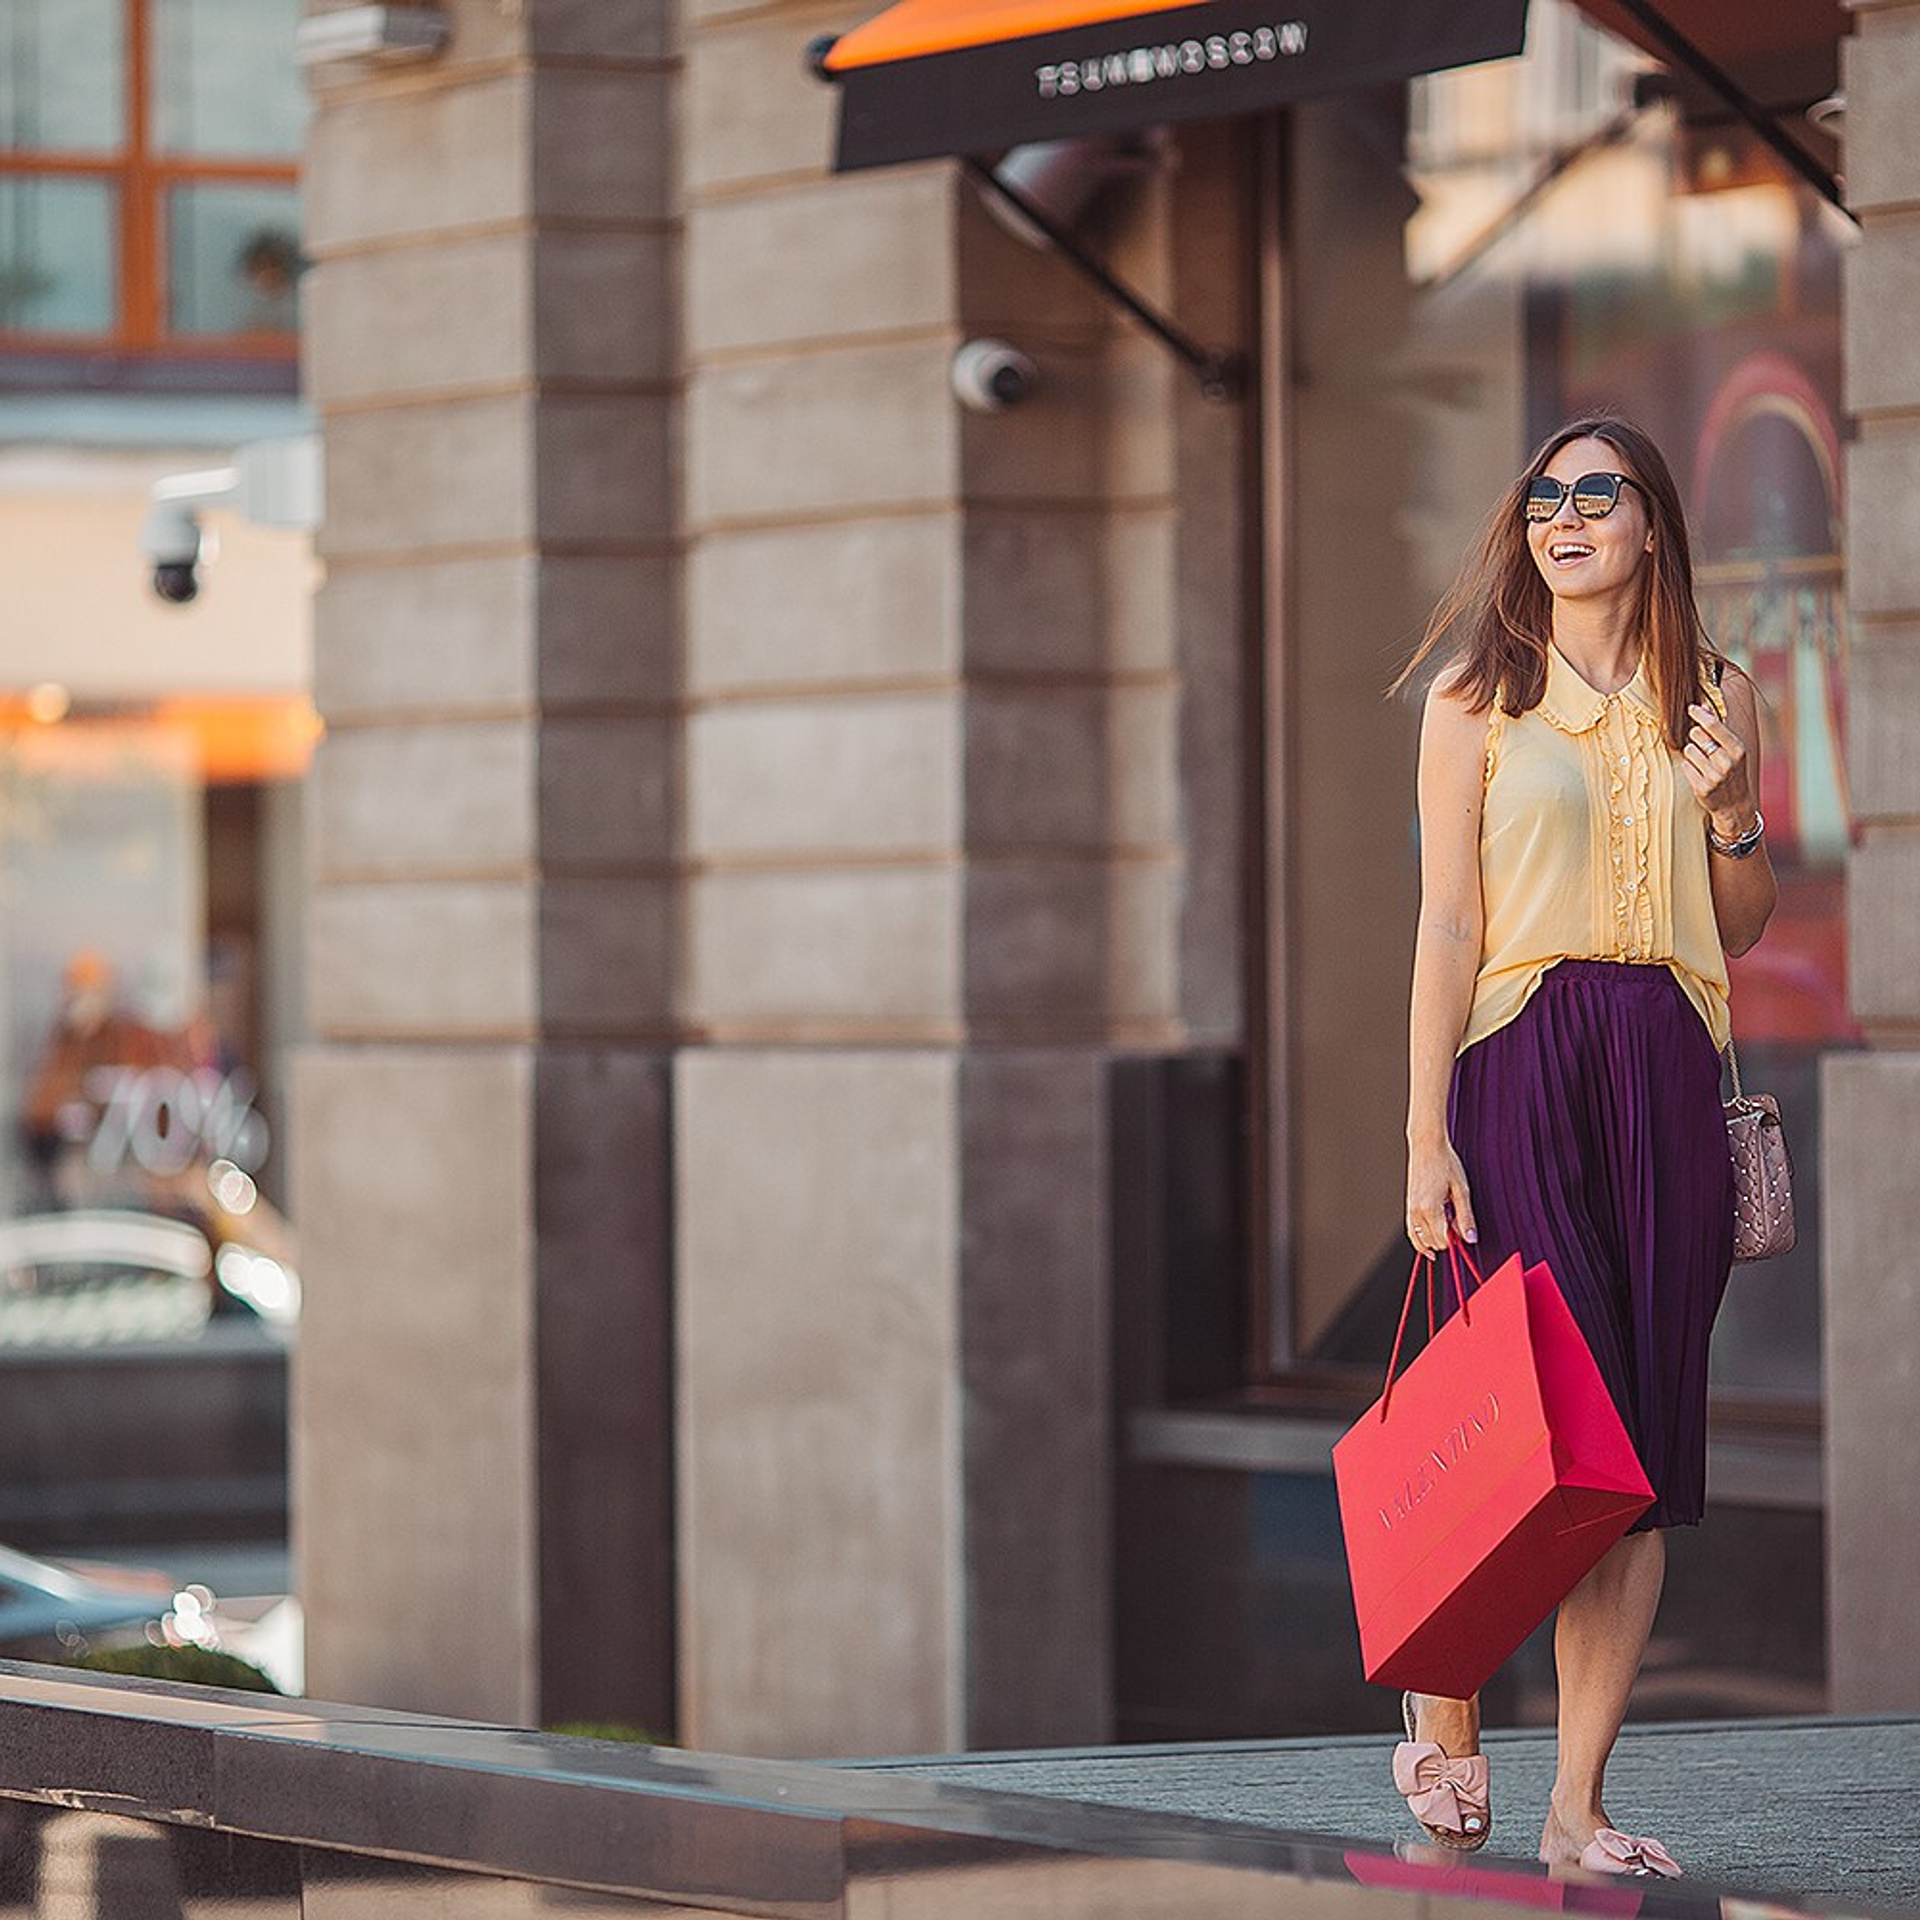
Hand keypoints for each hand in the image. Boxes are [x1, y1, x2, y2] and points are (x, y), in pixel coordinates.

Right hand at [1406, 1138, 1475, 1255]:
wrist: (1427, 1146)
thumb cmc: (1445, 1163)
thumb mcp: (1461, 1190)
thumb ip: (1465, 1217)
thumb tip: (1470, 1238)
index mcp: (1430, 1209)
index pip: (1442, 1240)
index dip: (1455, 1240)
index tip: (1463, 1230)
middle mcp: (1416, 1211)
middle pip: (1432, 1242)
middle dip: (1446, 1238)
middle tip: (1456, 1222)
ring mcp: (1410, 1209)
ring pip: (1420, 1240)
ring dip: (1434, 1238)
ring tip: (1447, 1225)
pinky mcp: (1408, 1205)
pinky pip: (1411, 1231)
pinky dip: (1420, 1239)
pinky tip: (1429, 1241)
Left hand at [1681, 701, 1755, 834]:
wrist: (1735, 804)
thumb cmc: (1733, 771)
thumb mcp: (1733, 749)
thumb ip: (1718, 728)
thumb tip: (1703, 706)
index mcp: (1738, 749)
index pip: (1714, 725)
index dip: (1700, 714)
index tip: (1691, 707)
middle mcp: (1727, 762)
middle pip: (1696, 735)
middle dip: (1696, 737)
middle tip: (1704, 746)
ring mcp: (1714, 776)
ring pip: (1688, 750)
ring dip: (1692, 753)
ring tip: (1703, 762)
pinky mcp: (1702, 788)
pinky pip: (1685, 766)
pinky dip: (1689, 767)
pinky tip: (1699, 773)